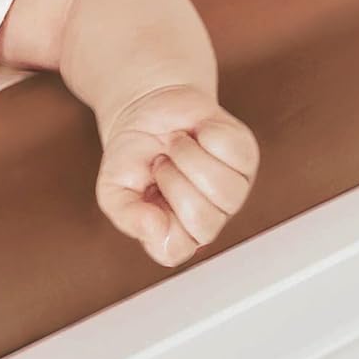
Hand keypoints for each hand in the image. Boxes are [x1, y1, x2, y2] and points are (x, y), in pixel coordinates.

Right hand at [95, 85, 258, 267]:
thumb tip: (154, 229)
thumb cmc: (133, 154)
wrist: (146, 108)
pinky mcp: (245, 157)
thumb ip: (127, 216)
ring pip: (225, 189)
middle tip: (160, 163)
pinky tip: (197, 134)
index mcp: (176, 234)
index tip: (146, 191)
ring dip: (189, 156)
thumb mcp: (113, 188)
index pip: (175, 249)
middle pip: (203, 221)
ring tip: (177, 146)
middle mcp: (208, 217)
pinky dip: (207, 134)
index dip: (157, 219)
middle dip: (172, 181)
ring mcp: (232, 189)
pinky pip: (233, 152)